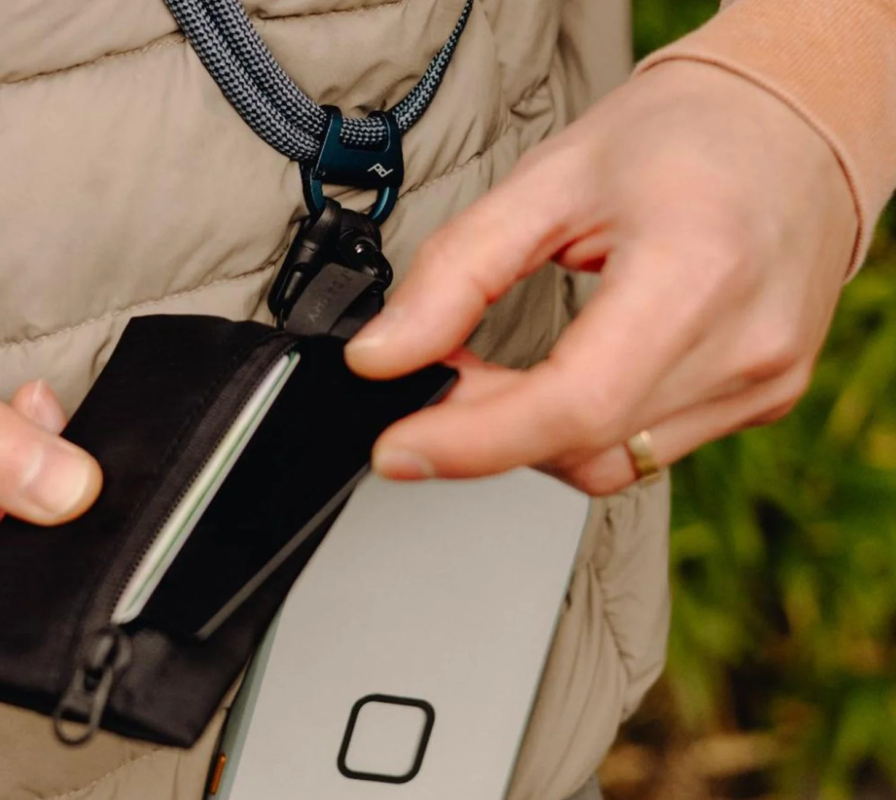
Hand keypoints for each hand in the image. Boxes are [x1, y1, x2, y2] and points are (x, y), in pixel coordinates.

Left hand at [346, 61, 856, 494]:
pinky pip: (641, 448)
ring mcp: (759, 384)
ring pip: (608, 462)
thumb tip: (383, 356)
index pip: (576, 402)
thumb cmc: (685, 135)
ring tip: (491, 372)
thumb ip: (456, 273)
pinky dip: (576, 429)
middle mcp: (744, 345)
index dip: (473, 441)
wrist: (789, 128)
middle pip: (582, 444)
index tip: (399, 449)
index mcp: (698, 270)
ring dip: (527, 433)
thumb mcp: (548, 180)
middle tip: (436, 372)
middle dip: (484, 427)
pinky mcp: (757, 403)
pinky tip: (551, 383)